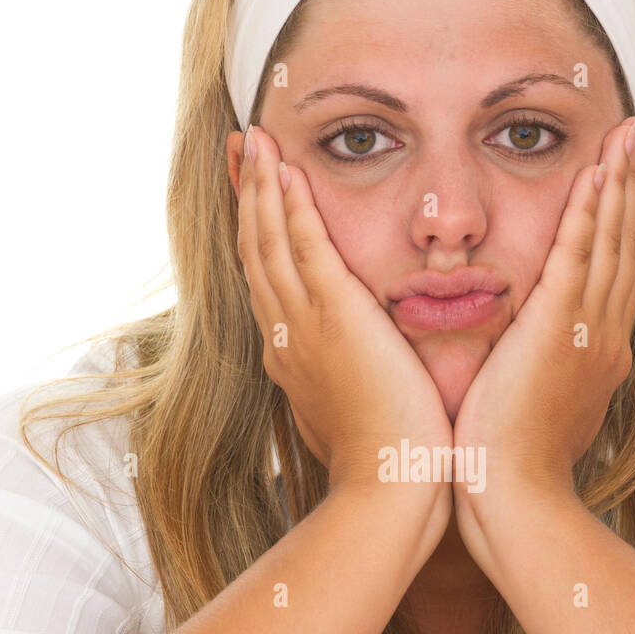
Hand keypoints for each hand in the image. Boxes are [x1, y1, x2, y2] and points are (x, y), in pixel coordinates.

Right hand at [237, 126, 453, 506]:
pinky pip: (303, 246)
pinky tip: (287, 170)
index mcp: (294, 360)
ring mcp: (304, 326)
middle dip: (249, 198)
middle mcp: (287, 338)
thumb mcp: (359, 419)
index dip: (259, 236)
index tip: (257, 198)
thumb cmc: (389, 466)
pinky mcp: (334, 317)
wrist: (390, 491)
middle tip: (243, 151)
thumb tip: (359, 378)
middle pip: (255, 253)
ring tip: (254, 142)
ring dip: (262, 187)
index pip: (269, 283)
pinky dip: (290, 205)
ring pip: (270, 241)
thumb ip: (353, 387)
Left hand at [453, 113, 634, 538]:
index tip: (626, 184)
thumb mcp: (532, 411)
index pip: (615, 276)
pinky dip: (592, 213)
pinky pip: (581, 257)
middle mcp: (603, 338)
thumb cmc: (507, 466)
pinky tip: (597, 173)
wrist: (513, 499)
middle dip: (633, 190)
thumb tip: (531, 369)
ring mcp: (587, 333)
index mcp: (595, 355)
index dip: (623, 227)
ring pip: (611, 244)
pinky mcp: (560, 330)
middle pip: (625, 249)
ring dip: (619, 185)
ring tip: (627, 135)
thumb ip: (538, 378)